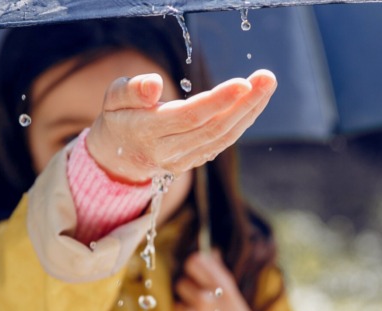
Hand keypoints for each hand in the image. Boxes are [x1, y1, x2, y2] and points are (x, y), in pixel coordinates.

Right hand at [86, 70, 276, 182]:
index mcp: (146, 131)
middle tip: (267, 78)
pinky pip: (222, 142)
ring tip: (267, 84)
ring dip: (249, 111)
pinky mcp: (194, 162)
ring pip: (222, 137)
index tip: (243, 83)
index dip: (217, 101)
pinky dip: (242, 121)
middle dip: (244, 104)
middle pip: (212, 129)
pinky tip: (255, 100)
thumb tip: (154, 85)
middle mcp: (167, 151)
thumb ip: (131, 90)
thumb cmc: (119, 116)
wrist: (118, 155)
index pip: (188, 117)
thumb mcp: (113, 98)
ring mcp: (183, 160)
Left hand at [173, 251, 264, 310]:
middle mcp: (207, 301)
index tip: (195, 272)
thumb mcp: (238, 304)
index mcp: (225, 291)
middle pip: (182, 282)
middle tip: (202, 307)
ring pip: (178, 304)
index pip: (196, 262)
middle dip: (189, 293)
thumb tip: (211, 252)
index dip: (193, 266)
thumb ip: (221, 278)